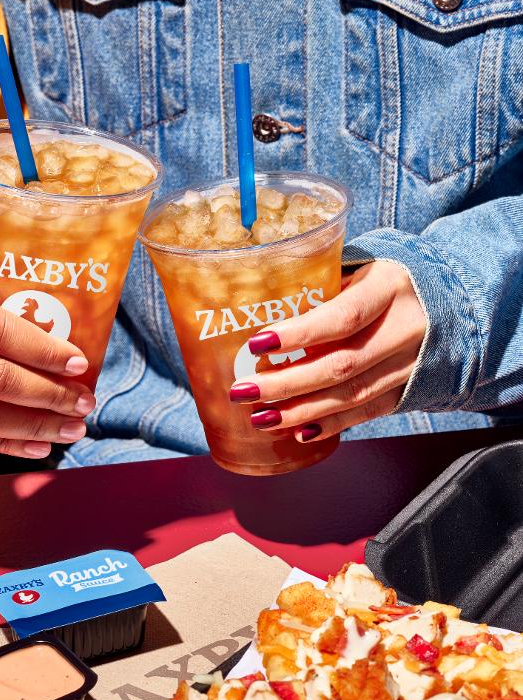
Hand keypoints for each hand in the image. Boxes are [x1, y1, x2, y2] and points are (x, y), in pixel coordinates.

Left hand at [229, 261, 426, 441]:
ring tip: (261, 417)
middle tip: (244, 390)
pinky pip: (369, 412)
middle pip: (342, 364)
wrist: (455, 302)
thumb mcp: (364, 267)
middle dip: (287, 383)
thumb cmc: (389, 280)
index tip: (258, 343)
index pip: (343, 315)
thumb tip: (260, 306)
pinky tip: (298, 431)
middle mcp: (406, 328)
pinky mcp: (410, 389)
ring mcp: (412, 363)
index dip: (300, 334)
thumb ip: (324, 286)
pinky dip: (331, 424)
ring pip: (353, 395)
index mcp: (390, 287)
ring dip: (302, 411)